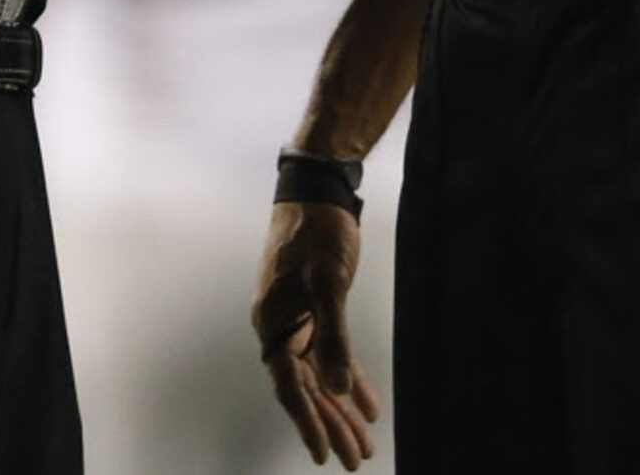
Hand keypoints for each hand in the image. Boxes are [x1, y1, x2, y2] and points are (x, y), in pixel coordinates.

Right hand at [252, 202, 378, 468]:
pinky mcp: (313, 309)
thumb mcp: (328, 282)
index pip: (289, 385)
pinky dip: (347, 377)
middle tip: (356, 458)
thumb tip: (336, 389)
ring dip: (340, 407)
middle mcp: (280, 327)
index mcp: (273, 322)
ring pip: (317, 376)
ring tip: (365, 442)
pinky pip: (328, 354)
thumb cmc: (317, 232)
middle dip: (331, 424)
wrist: (317, 191)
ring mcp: (295, 319)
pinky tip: (366, 402)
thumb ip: (333, 337)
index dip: (308, 422)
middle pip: (305, 387)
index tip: (325, 455)